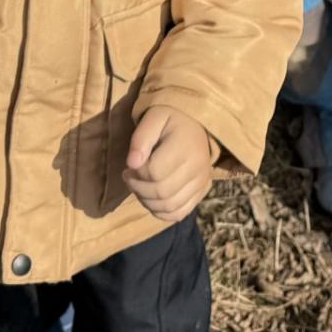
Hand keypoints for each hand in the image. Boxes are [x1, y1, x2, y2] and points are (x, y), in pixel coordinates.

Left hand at [124, 105, 213, 223]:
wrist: (196, 123)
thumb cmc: (171, 119)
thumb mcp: (153, 117)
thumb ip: (140, 139)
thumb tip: (131, 164)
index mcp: (185, 146)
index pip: (154, 172)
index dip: (136, 172)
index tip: (130, 165)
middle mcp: (197, 168)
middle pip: (161, 192)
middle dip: (138, 188)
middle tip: (129, 177)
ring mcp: (201, 183)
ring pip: (169, 206)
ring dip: (146, 202)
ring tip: (139, 187)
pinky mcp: (201, 193)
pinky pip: (179, 213)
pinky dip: (161, 213)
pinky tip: (152, 199)